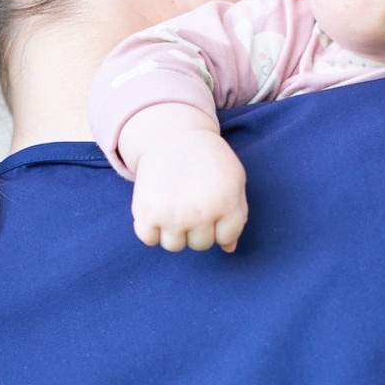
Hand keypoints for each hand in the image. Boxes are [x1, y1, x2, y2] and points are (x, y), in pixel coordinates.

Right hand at [130, 129, 247, 252]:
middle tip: (192, 202)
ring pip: (174, 245)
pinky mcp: (146, 212)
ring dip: (175, 231)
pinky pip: (148, 238)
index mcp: (226, 204)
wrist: (173, 135)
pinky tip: (157, 210)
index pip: (226, 237)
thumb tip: (229, 248)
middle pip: (200, 244)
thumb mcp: (234, 180)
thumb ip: (237, 215)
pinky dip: (151, 229)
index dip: (220, 224)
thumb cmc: (209, 159)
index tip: (213, 205)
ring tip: (175, 207)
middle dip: (199, 228)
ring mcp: (172, 215)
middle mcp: (200, 213)